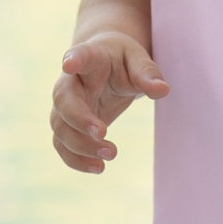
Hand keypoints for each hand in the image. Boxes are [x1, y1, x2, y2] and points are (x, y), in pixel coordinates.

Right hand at [51, 34, 167, 174]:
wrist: (104, 66)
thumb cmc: (121, 60)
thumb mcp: (137, 59)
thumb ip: (147, 73)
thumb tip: (162, 90)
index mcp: (89, 58)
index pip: (78, 56)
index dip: (73, 60)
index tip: (69, 64)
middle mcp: (70, 83)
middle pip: (63, 100)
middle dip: (79, 119)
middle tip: (103, 133)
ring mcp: (65, 106)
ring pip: (60, 128)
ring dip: (81, 146)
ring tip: (111, 154)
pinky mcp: (68, 126)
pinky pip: (62, 145)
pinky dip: (76, 160)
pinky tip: (98, 167)